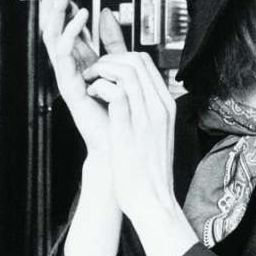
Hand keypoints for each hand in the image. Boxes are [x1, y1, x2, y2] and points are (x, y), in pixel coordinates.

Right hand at [38, 0, 125, 159]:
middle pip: (53, 22)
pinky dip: (71, 33)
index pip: (63, 19)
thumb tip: (107, 12)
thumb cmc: (117, 108)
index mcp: (77, 56)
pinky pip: (64, 54)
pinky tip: (81, 17)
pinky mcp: (68, 85)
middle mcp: (68, 63)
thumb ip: (111, 39)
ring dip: (59, 9)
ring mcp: (65, 73)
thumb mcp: (118, 63)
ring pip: (53, 34)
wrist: (117, 140)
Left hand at [83, 50, 177, 221]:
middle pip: (137, 60)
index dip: (122, 56)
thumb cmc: (147, 171)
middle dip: (110, 58)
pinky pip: (115, 92)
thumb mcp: (155, 134)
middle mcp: (158, 107)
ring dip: (102, 70)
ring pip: (126, 71)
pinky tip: (92, 95)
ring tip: (90, 82)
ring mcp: (146, 116)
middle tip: (95, 71)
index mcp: (165, 107)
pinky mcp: (129, 128)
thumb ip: (146, 112)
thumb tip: (131, 95)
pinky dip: (99, 87)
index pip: (147, 64)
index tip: (106, 64)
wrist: (151, 199)